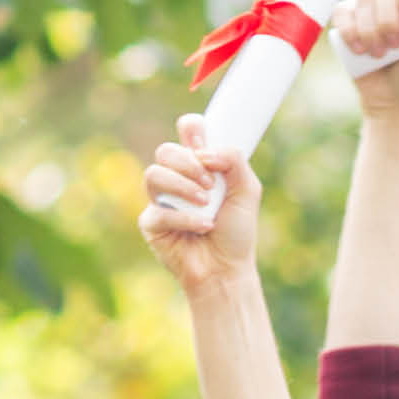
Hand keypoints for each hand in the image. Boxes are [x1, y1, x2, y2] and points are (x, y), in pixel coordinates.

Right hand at [136, 113, 259, 294]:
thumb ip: (234, 160)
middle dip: (187, 163)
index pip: (187, 130)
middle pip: (166, 150)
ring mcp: (160, 199)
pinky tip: (204, 226)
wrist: (227, 269)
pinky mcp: (151, 223)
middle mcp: (177, 178)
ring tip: (206, 203)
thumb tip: (205, 151)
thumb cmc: (237, 231)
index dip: (191, 129)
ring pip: (153, 174)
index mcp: (199, 165)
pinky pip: (159, 211)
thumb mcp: (247, 191)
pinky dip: (186, 218)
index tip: (204, 145)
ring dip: (183, 187)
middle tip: (209, 184)